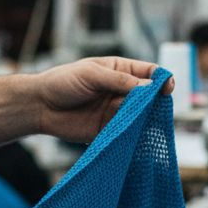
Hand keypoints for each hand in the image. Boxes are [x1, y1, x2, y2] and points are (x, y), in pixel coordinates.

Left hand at [33, 57, 170, 142]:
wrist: (40, 105)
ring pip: (140, 117)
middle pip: (149, 97)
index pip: (149, 73)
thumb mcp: (92, 74)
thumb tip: (149, 88)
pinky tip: (134, 136)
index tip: (167, 88)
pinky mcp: (109, 130)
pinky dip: (133, 135)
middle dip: (155, 102)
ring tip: (142, 122)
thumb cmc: (63, 82)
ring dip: (144, 120)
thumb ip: (119, 81)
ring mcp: (116, 111)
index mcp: (120, 71)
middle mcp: (122, 91)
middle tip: (155, 108)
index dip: (161, 80)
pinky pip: (127, 133)